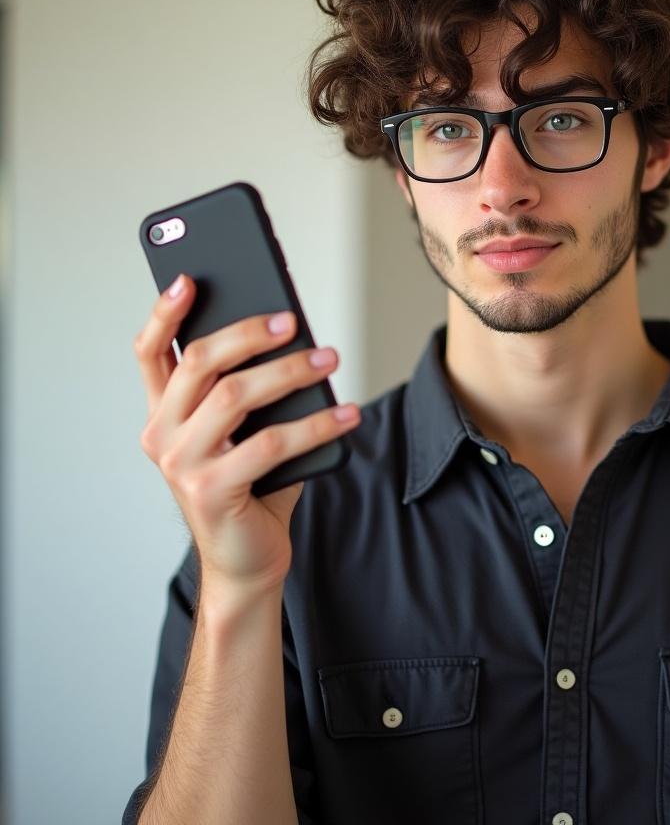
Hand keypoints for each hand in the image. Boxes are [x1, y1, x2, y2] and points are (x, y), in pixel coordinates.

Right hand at [133, 273, 359, 597]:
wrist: (247, 559)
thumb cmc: (251, 485)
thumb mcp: (245, 430)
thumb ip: (252, 390)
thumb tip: (296, 340)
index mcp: (164, 413)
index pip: (151, 353)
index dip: (166, 313)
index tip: (190, 280)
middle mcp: (161, 435)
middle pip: (201, 363)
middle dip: (250, 334)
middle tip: (292, 322)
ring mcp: (181, 465)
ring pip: (235, 396)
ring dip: (290, 372)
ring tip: (329, 359)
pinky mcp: (212, 491)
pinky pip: (271, 443)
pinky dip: (316, 424)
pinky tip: (348, 413)